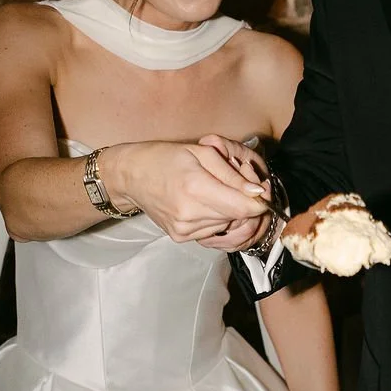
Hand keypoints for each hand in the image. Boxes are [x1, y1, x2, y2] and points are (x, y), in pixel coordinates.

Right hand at [106, 140, 269, 245]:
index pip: (244, 207)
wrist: (131, 175)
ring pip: (227, 225)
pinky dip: (214, 218)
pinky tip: (202, 203)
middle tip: (234, 182)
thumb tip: (257, 193)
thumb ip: (233, 174)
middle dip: (243, 201)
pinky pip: (212, 231)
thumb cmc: (164, 158)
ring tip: (213, 190)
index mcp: (196, 187)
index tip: (259, 189)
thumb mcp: (203, 153)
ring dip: (229, 210)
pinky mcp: (180, 237)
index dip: (259, 200)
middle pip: (238, 217)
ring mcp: (184, 229)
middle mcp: (190, 214)